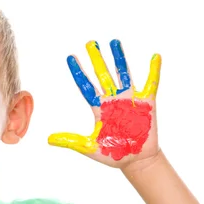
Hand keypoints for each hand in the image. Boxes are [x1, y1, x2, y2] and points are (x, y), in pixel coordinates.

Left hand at [47, 40, 160, 167]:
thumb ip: (70, 141)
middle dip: (97, 59)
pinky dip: (153, 71)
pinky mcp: (147, 104)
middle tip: (90, 43)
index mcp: (99, 108)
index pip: (86, 86)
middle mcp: (113, 100)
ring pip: (123, 74)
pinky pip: (151, 84)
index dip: (78, 72)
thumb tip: (48, 139)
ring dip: (119, 58)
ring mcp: (130, 100)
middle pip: (103, 75)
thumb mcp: (88, 147)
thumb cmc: (113, 153)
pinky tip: (155, 56)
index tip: (70, 57)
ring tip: (113, 42)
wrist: (135, 161)